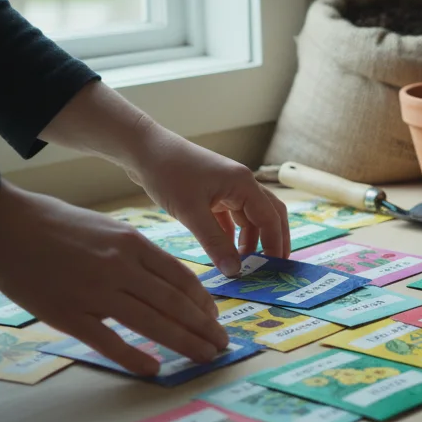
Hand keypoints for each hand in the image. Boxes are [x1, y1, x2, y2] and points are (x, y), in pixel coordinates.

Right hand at [0, 181, 229, 375]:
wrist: (5, 227)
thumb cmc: (56, 224)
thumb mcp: (108, 228)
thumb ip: (135, 254)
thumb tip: (164, 280)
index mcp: (132, 243)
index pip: (181, 277)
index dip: (203, 302)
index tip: (215, 318)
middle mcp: (120, 267)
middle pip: (174, 303)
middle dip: (204, 327)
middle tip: (222, 345)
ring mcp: (95, 292)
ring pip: (152, 322)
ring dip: (184, 342)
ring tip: (205, 356)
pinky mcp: (68, 315)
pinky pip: (108, 341)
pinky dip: (135, 357)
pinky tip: (154, 369)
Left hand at [37, 81, 289, 276]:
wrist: (144, 150)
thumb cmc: (169, 174)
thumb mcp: (191, 212)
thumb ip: (215, 243)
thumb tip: (235, 271)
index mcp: (244, 184)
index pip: (271, 218)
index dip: (275, 244)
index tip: (276, 269)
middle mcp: (242, 184)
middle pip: (270, 214)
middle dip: (274, 240)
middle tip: (273, 267)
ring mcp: (228, 187)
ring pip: (251, 216)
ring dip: (252, 238)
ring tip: (245, 263)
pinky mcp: (214, 192)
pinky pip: (232, 215)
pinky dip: (234, 233)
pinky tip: (227, 250)